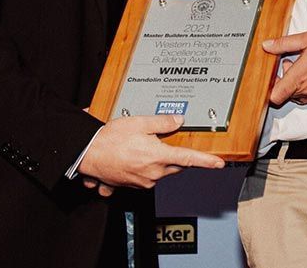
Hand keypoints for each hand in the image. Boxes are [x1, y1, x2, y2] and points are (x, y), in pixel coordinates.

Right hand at [77, 115, 223, 196]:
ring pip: (161, 170)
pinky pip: (146, 176)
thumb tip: (177, 121)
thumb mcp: (138, 123)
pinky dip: (143, 167)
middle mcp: (153, 172)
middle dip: (174, 154)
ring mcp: (143, 181)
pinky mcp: (133, 185)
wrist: (88, 154)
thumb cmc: (110, 140)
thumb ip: (161, 123)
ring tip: (139, 147)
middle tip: (161, 141)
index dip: (206, 161)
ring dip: (157, 160)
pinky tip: (131, 157)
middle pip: (175, 165)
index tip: (219, 164)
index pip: (188, 159)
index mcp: (158, 157)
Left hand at [262, 28, 306, 105]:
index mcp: (300, 76)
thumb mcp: (306, 38)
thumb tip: (268, 45)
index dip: (270, 89)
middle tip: (292, 63)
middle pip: (287, 95)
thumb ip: (283, 44)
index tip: (273, 78)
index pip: (276, 96)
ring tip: (306, 66)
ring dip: (298, 85)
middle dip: (285, 81)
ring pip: (300, 97)